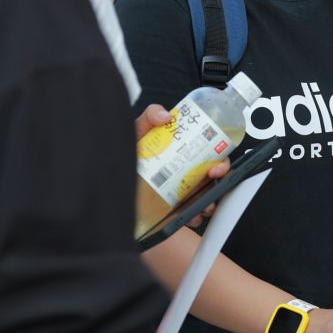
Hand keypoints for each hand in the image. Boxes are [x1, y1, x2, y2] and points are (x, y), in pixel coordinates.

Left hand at [135, 105, 229, 228]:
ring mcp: (183, 192)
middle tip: (214, 179)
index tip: (216, 166)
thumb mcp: (136, 133)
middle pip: (215, 176)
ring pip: (209, 197)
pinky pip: (193, 215)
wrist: (111, 187)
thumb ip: (148, 118)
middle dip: (222, 179)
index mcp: (184, 152)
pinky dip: (196, 216)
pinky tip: (190, 216)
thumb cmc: (127, 157)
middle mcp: (187, 172)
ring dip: (212, 201)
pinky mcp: (176, 211)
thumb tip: (165, 115)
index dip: (221, 160)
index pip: (212, 153)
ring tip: (204, 205)